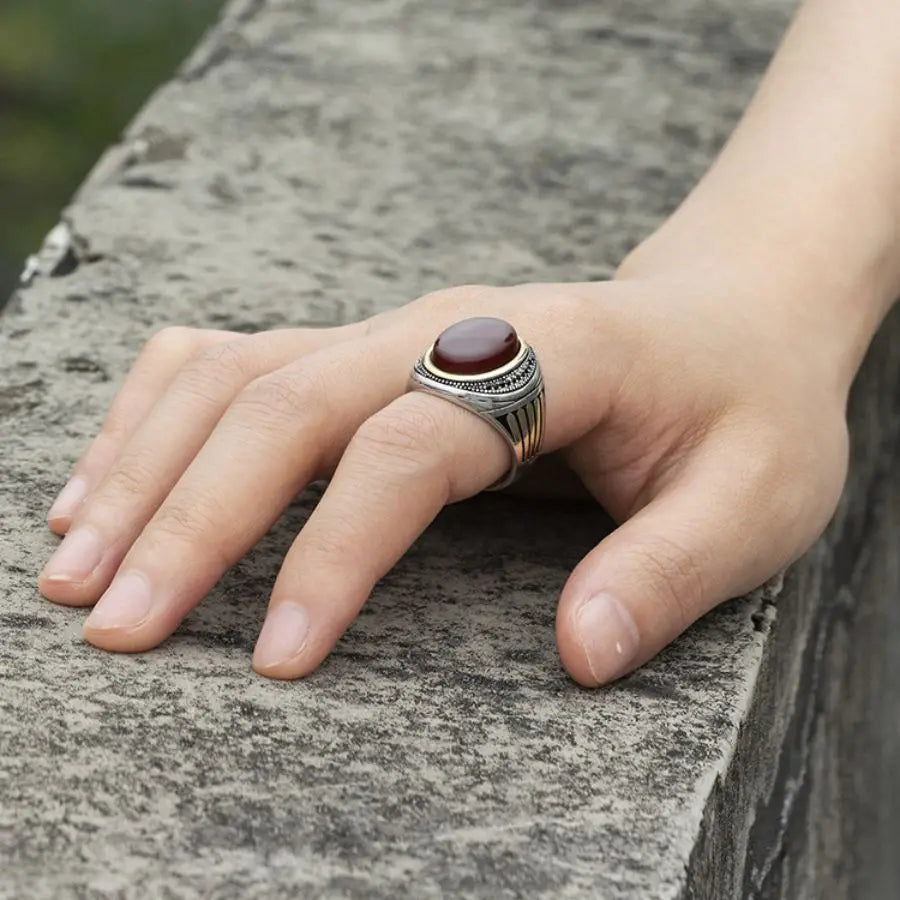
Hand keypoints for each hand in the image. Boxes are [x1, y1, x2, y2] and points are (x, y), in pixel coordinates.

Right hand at [38, 275, 848, 684]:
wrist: (726, 315)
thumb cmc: (746, 405)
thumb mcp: (757, 492)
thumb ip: (673, 566)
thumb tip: (581, 654)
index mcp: (547, 353)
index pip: (407, 445)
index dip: (334, 553)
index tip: (277, 663)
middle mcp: (446, 326)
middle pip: (286, 400)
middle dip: (189, 517)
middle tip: (111, 626)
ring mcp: (396, 329)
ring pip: (235, 370)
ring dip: (146, 463)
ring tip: (76, 564)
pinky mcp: (370, 348)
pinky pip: (234, 357)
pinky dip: (160, 413)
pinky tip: (111, 480)